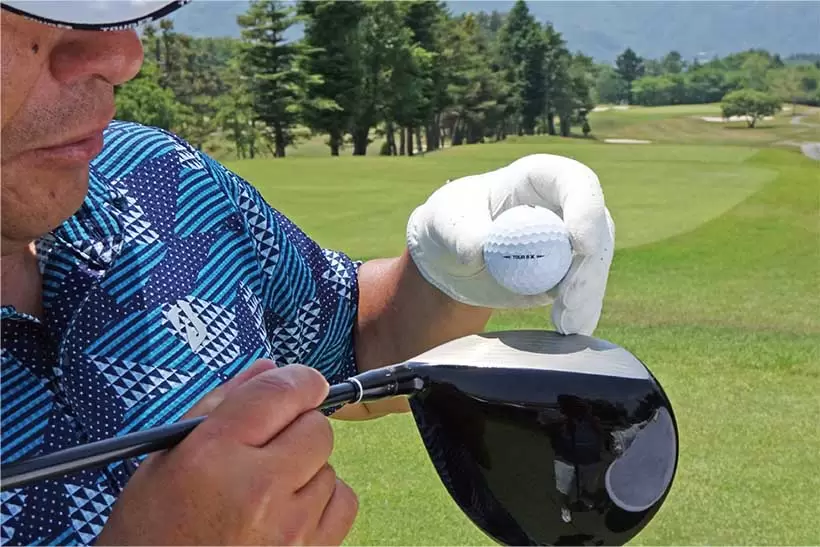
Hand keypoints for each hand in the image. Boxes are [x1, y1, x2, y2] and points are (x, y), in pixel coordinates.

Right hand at [96, 361, 357, 545]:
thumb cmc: (151, 534)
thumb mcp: (165, 459)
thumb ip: (220, 405)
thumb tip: (269, 368)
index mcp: (213, 455)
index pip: (281, 391)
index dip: (299, 380)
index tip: (300, 384)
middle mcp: (256, 489)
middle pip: (317, 427)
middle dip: (297, 428)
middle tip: (269, 447)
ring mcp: (288, 529)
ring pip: (330, 466)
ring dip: (306, 469)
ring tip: (266, 491)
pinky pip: (343, 503)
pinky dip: (322, 502)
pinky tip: (288, 512)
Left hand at [407, 154, 614, 334]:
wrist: (450, 259)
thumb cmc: (448, 225)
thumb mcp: (444, 223)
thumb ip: (461, 233)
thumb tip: (481, 250)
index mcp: (538, 179)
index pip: (575, 183)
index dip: (585, 209)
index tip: (579, 244)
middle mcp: (564, 206)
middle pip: (598, 227)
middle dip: (590, 265)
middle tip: (569, 298)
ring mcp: (570, 241)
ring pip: (596, 264)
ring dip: (586, 295)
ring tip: (564, 323)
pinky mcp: (567, 274)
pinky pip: (585, 292)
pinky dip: (581, 313)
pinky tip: (572, 330)